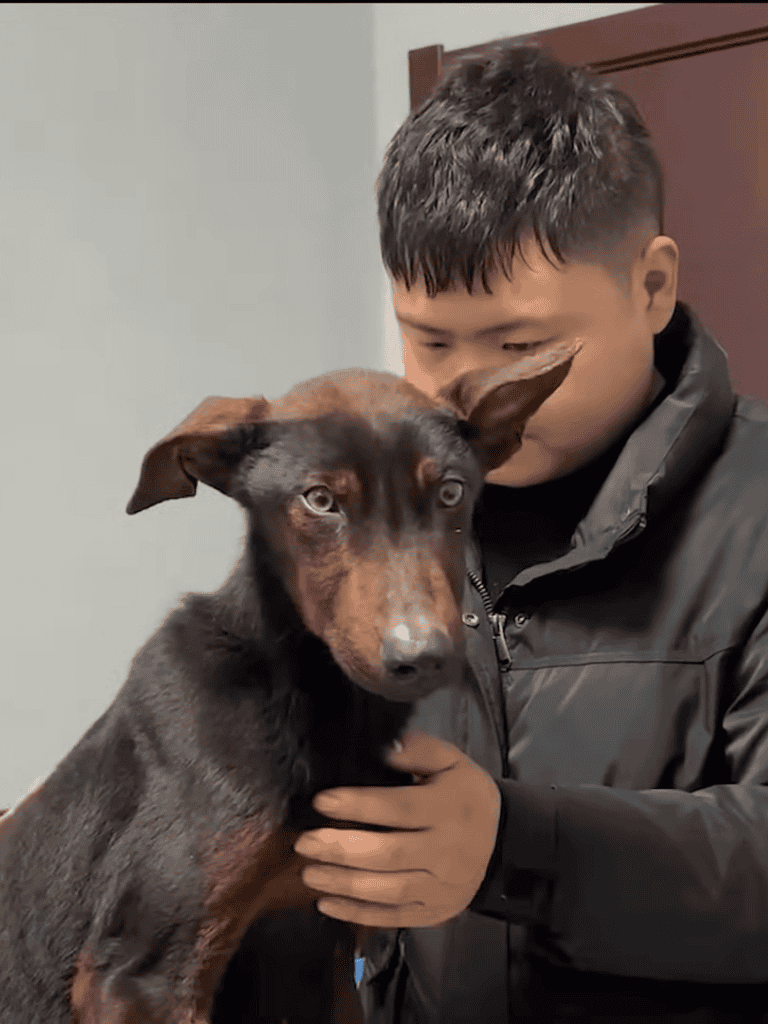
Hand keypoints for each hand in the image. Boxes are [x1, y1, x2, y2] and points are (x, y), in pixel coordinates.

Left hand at [293, 732, 501, 928]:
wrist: (505, 841)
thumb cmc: (465, 795)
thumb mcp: (453, 761)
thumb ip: (421, 750)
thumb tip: (387, 748)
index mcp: (448, 809)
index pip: (399, 808)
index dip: (359, 804)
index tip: (323, 801)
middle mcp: (446, 851)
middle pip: (388, 854)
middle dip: (341, 850)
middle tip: (305, 843)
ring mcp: (441, 886)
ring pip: (388, 890)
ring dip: (344, 884)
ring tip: (310, 872)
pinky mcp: (435, 911)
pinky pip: (394, 917)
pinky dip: (358, 914)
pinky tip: (328, 903)